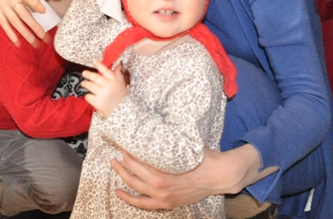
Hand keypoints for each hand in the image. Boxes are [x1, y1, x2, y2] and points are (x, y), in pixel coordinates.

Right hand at [0, 0, 46, 45]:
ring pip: (14, 21)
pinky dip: (10, 33)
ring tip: (32, 42)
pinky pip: (3, 23)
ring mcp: (2, 4)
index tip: (44, 12)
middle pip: (23, 14)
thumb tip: (41, 9)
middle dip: (34, 26)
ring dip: (24, 33)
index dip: (36, 5)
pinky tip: (16, 42)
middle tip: (43, 37)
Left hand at [81, 61, 126, 117]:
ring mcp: (102, 94)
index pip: (105, 70)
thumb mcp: (122, 86)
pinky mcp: (97, 102)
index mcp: (114, 81)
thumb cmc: (122, 99)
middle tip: (84, 73)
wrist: (123, 114)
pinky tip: (89, 96)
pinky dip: (88, 96)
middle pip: (95, 77)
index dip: (99, 65)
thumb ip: (118, 75)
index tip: (94, 61)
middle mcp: (107, 86)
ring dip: (85, 84)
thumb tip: (118, 66)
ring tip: (83, 83)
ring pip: (90, 85)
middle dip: (88, 74)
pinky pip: (88, 96)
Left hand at [111, 144, 275, 208]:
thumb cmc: (202, 157)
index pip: (137, 156)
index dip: (128, 148)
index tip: (123, 139)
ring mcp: (162, 196)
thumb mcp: (183, 145)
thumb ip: (167, 140)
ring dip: (121, 174)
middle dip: (122, 158)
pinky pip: (142, 203)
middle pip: (133, 169)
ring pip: (134, 185)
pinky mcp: (166, 203)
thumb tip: (153, 128)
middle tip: (118, 147)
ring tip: (114, 164)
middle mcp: (159, 184)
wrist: (219, 176)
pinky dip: (129, 198)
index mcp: (162, 168)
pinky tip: (119, 191)